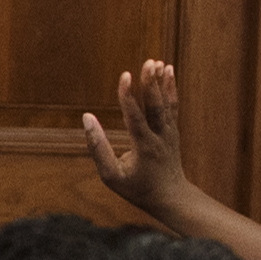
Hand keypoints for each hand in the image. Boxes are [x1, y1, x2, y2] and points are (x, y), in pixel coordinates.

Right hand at [76, 56, 198, 219]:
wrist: (170, 197)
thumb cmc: (137, 188)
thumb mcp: (111, 176)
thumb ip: (98, 148)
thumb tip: (87, 118)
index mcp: (144, 147)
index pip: (135, 117)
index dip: (129, 96)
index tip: (125, 75)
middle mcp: (160, 137)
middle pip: (156, 107)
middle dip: (151, 84)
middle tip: (149, 62)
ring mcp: (170, 133)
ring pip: (166, 104)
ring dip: (162, 82)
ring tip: (158, 62)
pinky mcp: (173, 130)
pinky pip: (172, 106)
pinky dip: (170, 88)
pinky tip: (168, 72)